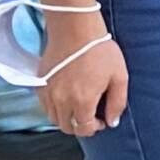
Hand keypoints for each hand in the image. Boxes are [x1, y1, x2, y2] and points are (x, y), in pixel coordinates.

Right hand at [41, 18, 124, 136]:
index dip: (94, 128)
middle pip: (66, 127)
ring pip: (54, 118)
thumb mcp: (119, 77)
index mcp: (82, 101)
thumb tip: (112, 122)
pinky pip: (44, 106)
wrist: (76, 30)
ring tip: (80, 107)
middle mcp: (61, 100)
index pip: (83, 129)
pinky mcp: (39, 84)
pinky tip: (67, 98)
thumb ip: (117, 103)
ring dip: (67, 118)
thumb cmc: (100, 51)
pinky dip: (55, 108)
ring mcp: (47, 93)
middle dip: (80, 126)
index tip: (101, 120)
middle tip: (91, 116)